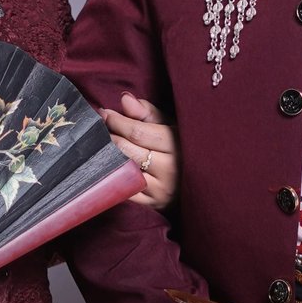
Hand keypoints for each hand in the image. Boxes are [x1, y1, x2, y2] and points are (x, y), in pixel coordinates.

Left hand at [101, 93, 178, 209]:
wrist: (201, 183)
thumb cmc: (181, 150)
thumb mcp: (171, 127)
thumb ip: (147, 113)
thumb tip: (124, 99)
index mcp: (177, 145)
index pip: (138, 132)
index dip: (117, 121)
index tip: (105, 113)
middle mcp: (169, 169)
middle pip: (127, 149)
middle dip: (110, 136)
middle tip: (99, 127)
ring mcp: (160, 189)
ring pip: (124, 169)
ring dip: (108, 155)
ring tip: (103, 144)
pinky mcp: (151, 203)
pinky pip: (124, 189)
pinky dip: (113, 175)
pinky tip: (109, 165)